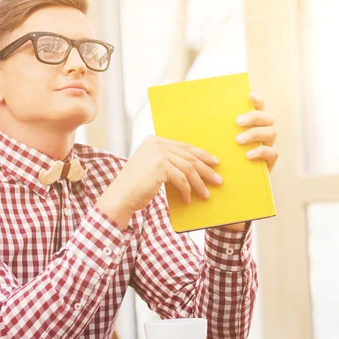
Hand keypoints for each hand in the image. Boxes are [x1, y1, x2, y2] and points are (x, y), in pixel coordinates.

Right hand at [96, 135, 221, 228]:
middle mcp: (156, 143)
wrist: (121, 196)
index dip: (201, 154)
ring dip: (199, 182)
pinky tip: (188, 199)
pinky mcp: (160, 166)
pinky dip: (187, 190)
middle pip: (189, 156)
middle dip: (206, 169)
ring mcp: (158, 153)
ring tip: (206, 193)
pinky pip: (181, 179)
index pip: (184, 146)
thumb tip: (194, 167)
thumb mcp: (152, 168)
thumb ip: (168, 162)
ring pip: (188, 168)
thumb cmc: (136, 186)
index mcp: (154, 140)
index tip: (214, 163)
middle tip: (218, 179)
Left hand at [224, 92, 278, 230]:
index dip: (257, 100)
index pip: (259, 107)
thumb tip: (193, 112)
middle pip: (268, 117)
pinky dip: (261, 151)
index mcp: (251, 125)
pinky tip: (248, 155)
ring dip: (255, 134)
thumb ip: (211, 129)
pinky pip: (273, 153)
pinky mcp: (269, 163)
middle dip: (254, 117)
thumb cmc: (218, 161)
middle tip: (237, 122)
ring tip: (239, 140)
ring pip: (272, 132)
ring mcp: (267, 147)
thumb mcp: (214, 143)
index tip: (250, 95)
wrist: (227, 189)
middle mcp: (262, 133)